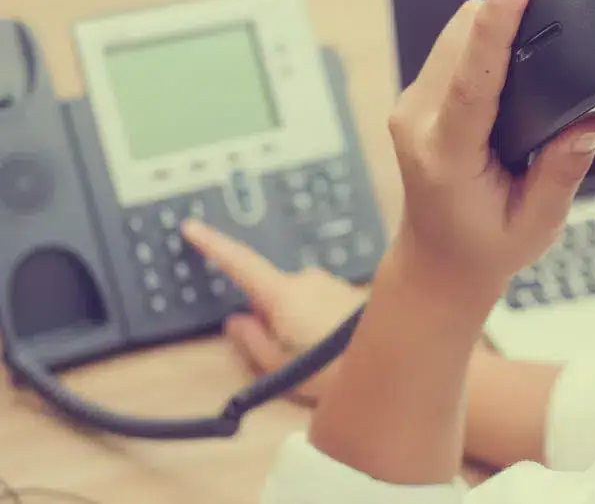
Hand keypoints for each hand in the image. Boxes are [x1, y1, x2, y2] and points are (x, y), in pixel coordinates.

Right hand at [181, 219, 365, 403]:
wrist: (396, 363)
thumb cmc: (334, 371)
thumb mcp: (280, 367)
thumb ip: (252, 340)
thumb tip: (237, 320)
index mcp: (282, 295)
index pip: (240, 263)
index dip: (213, 245)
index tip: (192, 227)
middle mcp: (306, 280)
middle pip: (273, 293)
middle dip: (274, 320)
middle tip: (291, 357)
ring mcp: (331, 282)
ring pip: (300, 301)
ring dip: (302, 323)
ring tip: (324, 358)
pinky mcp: (351, 290)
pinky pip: (323, 304)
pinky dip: (323, 322)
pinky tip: (340, 348)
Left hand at [387, 0, 594, 309]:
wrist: (438, 260)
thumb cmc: (487, 247)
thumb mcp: (536, 226)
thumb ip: (561, 175)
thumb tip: (590, 121)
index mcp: (446, 156)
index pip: (472, 80)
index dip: (496, 25)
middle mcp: (417, 122)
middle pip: (460, 38)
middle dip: (503, 22)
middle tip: (551, 35)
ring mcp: (410, 107)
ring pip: (452, 35)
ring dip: (490, 34)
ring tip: (530, 63)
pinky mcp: (415, 98)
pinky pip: (449, 49)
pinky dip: (480, 47)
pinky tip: (507, 75)